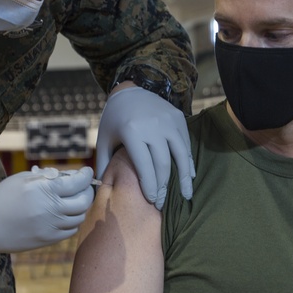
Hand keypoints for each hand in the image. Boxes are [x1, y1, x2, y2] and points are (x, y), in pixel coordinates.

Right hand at [0, 167, 95, 252]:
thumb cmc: (3, 197)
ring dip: (80, 207)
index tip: (87, 172)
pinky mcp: (48, 240)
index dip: (86, 176)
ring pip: (79, 217)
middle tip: (83, 187)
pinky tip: (64, 215)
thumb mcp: (24, 179)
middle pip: (84, 201)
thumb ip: (49, 177)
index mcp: (44, 189)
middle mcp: (50, 208)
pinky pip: (71, 230)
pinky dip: (72, 221)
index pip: (78, 182)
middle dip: (87, 191)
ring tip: (72, 201)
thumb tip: (71, 176)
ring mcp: (51, 226)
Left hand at [95, 86, 193, 209]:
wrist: (130, 89)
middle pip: (162, 164)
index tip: (152, 201)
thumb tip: (103, 189)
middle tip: (162, 203)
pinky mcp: (178, 118)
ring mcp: (168, 121)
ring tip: (186, 195)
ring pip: (179, 155)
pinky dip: (188, 162)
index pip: (144, 166)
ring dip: (183, 178)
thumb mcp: (104, 139)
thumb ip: (104, 163)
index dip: (149, 186)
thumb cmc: (114, 119)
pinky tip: (189, 176)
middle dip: (163, 187)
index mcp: (132, 132)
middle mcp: (152, 126)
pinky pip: (186, 144)